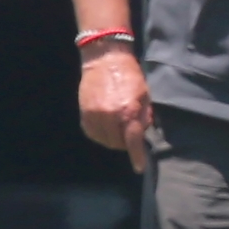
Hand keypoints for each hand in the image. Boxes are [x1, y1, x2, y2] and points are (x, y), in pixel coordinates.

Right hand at [78, 43, 153, 173]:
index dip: (137, 156)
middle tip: (131, 135)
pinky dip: (100, 135)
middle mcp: (110, 116)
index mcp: (129, 111)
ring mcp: (94, 116)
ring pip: (104, 141)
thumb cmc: (130, 75)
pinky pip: (92, 134)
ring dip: (113, 140)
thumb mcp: (145, 94)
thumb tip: (143, 133)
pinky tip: (106, 127)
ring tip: (119, 129)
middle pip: (118, 143)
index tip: (139, 167)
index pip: (133, 141)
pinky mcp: (84, 114)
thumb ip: (145, 116)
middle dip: (126, 143)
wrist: (105, 60)